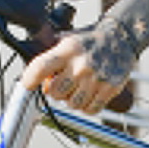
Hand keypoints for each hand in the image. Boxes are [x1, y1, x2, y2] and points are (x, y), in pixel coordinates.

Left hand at [22, 20, 136, 113]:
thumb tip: (32, 79)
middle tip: (63, 83)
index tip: (28, 85)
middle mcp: (82, 64)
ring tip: (78, 87)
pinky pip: (90, 109)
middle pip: (56, 93)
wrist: (120, 38)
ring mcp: (97, 78)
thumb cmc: (88, 42)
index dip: (30, 79)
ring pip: (73, 104)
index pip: (41, 67)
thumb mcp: (66, 40)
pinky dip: (87, 106)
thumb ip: (49, 57)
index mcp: (68, 49)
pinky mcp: (110, 88)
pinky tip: (89, 94)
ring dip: (72, 100)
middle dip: (56, 91)